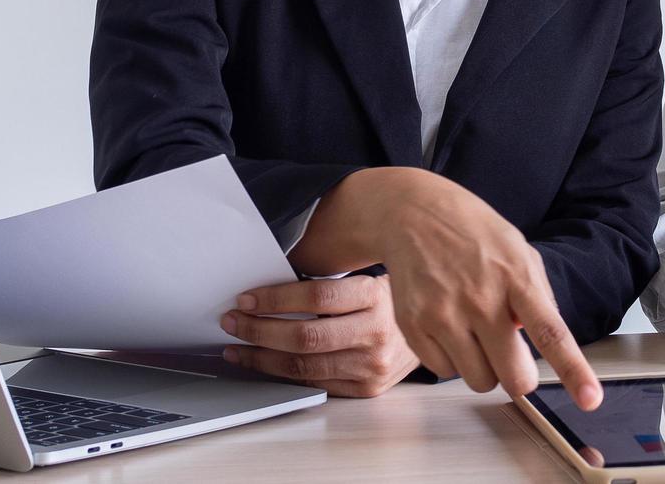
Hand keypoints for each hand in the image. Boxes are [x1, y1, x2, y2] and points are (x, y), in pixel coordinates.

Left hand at [220, 274, 418, 397]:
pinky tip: (265, 364)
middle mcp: (378, 333)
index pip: (317, 296)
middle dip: (259, 330)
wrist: (431, 328)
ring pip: (304, 367)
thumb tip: (268, 280)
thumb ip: (329, 281)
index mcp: (377, 295)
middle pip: (306, 337)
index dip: (275, 299)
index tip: (246, 299)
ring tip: (237, 348)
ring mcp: (374, 365)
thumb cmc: (390, 298)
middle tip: (233, 322)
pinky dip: (283, 375)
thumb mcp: (369, 276)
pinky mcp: (368, 388)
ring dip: (262, 358)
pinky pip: (316, 384)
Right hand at [292, 167, 602, 410]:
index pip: (551, 332)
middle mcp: (481, 299)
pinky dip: (452, 359)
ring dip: (484, 368)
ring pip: (479, 381)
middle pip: (513, 376)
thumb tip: (546, 341)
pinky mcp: (414, 326)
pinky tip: (449, 326)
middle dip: (519, 377)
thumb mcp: (519, 251)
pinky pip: (444, 372)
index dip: (574, 370)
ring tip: (475, 333)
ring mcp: (444, 314)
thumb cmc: (474, 234)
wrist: (413, 214)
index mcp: (516, 277)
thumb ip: (538, 296)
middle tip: (512, 358)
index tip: (590, 399)